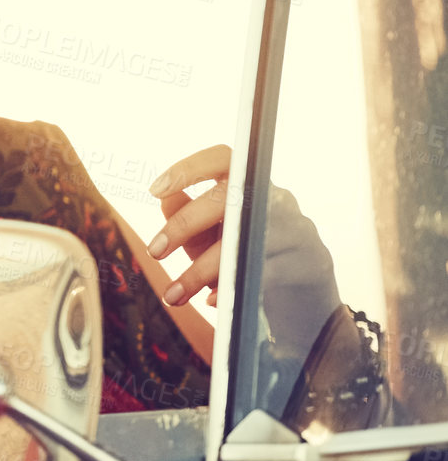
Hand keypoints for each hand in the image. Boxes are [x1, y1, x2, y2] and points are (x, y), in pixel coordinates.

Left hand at [147, 145, 339, 353]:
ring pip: (240, 243)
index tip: (155, 190)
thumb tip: (165, 200)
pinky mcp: (305, 263)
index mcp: (250, 183)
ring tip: (173, 294)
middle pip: (227, 199)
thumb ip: (188, 214)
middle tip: (154, 251)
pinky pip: (260, 274)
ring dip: (199, 272)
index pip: (222, 159)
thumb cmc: (245, 251)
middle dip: (184, 225)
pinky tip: (212, 301)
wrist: (303, 289)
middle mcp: (274, 199)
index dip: (188, 169)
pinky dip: (230, 289)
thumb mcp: (211, 232)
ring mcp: (293, 230)